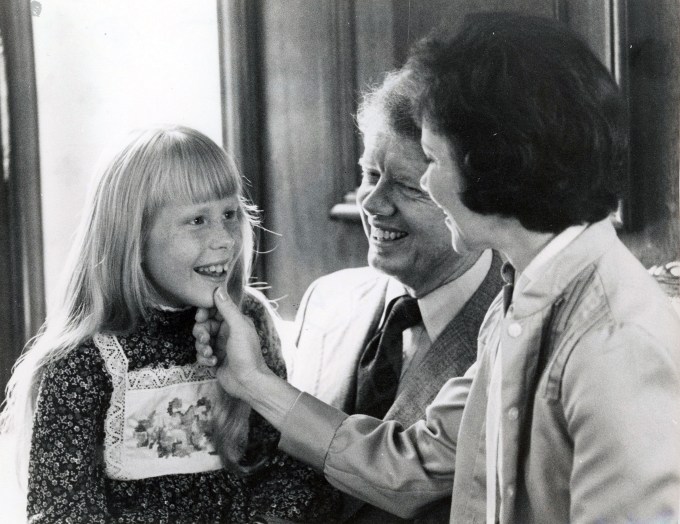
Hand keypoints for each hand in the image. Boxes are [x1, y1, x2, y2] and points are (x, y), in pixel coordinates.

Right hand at [198, 286, 270, 400]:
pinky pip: (201, 354)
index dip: (204, 312)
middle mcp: (226, 332)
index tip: (200, 317)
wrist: (248, 383)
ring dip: (202, 347)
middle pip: (204, 325)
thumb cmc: (247, 354)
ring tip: (210, 354)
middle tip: (205, 339)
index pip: (214, 310)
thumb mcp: (239, 328)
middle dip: (201, 332)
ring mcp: (220, 346)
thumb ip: (227, 309)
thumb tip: (218, 289)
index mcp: (234, 321)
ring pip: (200, 340)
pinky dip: (204, 358)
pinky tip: (213, 363)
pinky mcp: (214, 359)